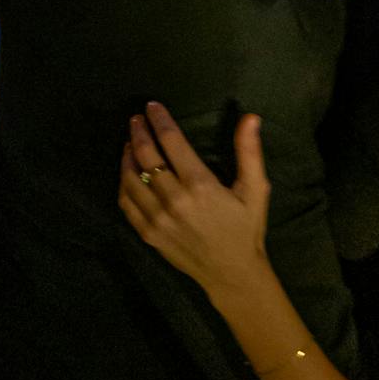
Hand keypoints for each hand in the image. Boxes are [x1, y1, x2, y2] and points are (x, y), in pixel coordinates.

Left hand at [118, 104, 270, 299]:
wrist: (232, 273)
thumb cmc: (246, 229)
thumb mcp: (255, 189)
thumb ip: (249, 152)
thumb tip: (249, 118)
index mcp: (200, 184)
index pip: (171, 141)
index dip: (159, 119)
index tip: (152, 107)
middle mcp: (175, 199)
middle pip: (146, 156)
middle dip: (138, 132)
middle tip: (136, 120)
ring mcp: (158, 218)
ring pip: (131, 178)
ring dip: (127, 156)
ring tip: (129, 143)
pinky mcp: (149, 234)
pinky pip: (127, 203)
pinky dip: (123, 184)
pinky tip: (127, 172)